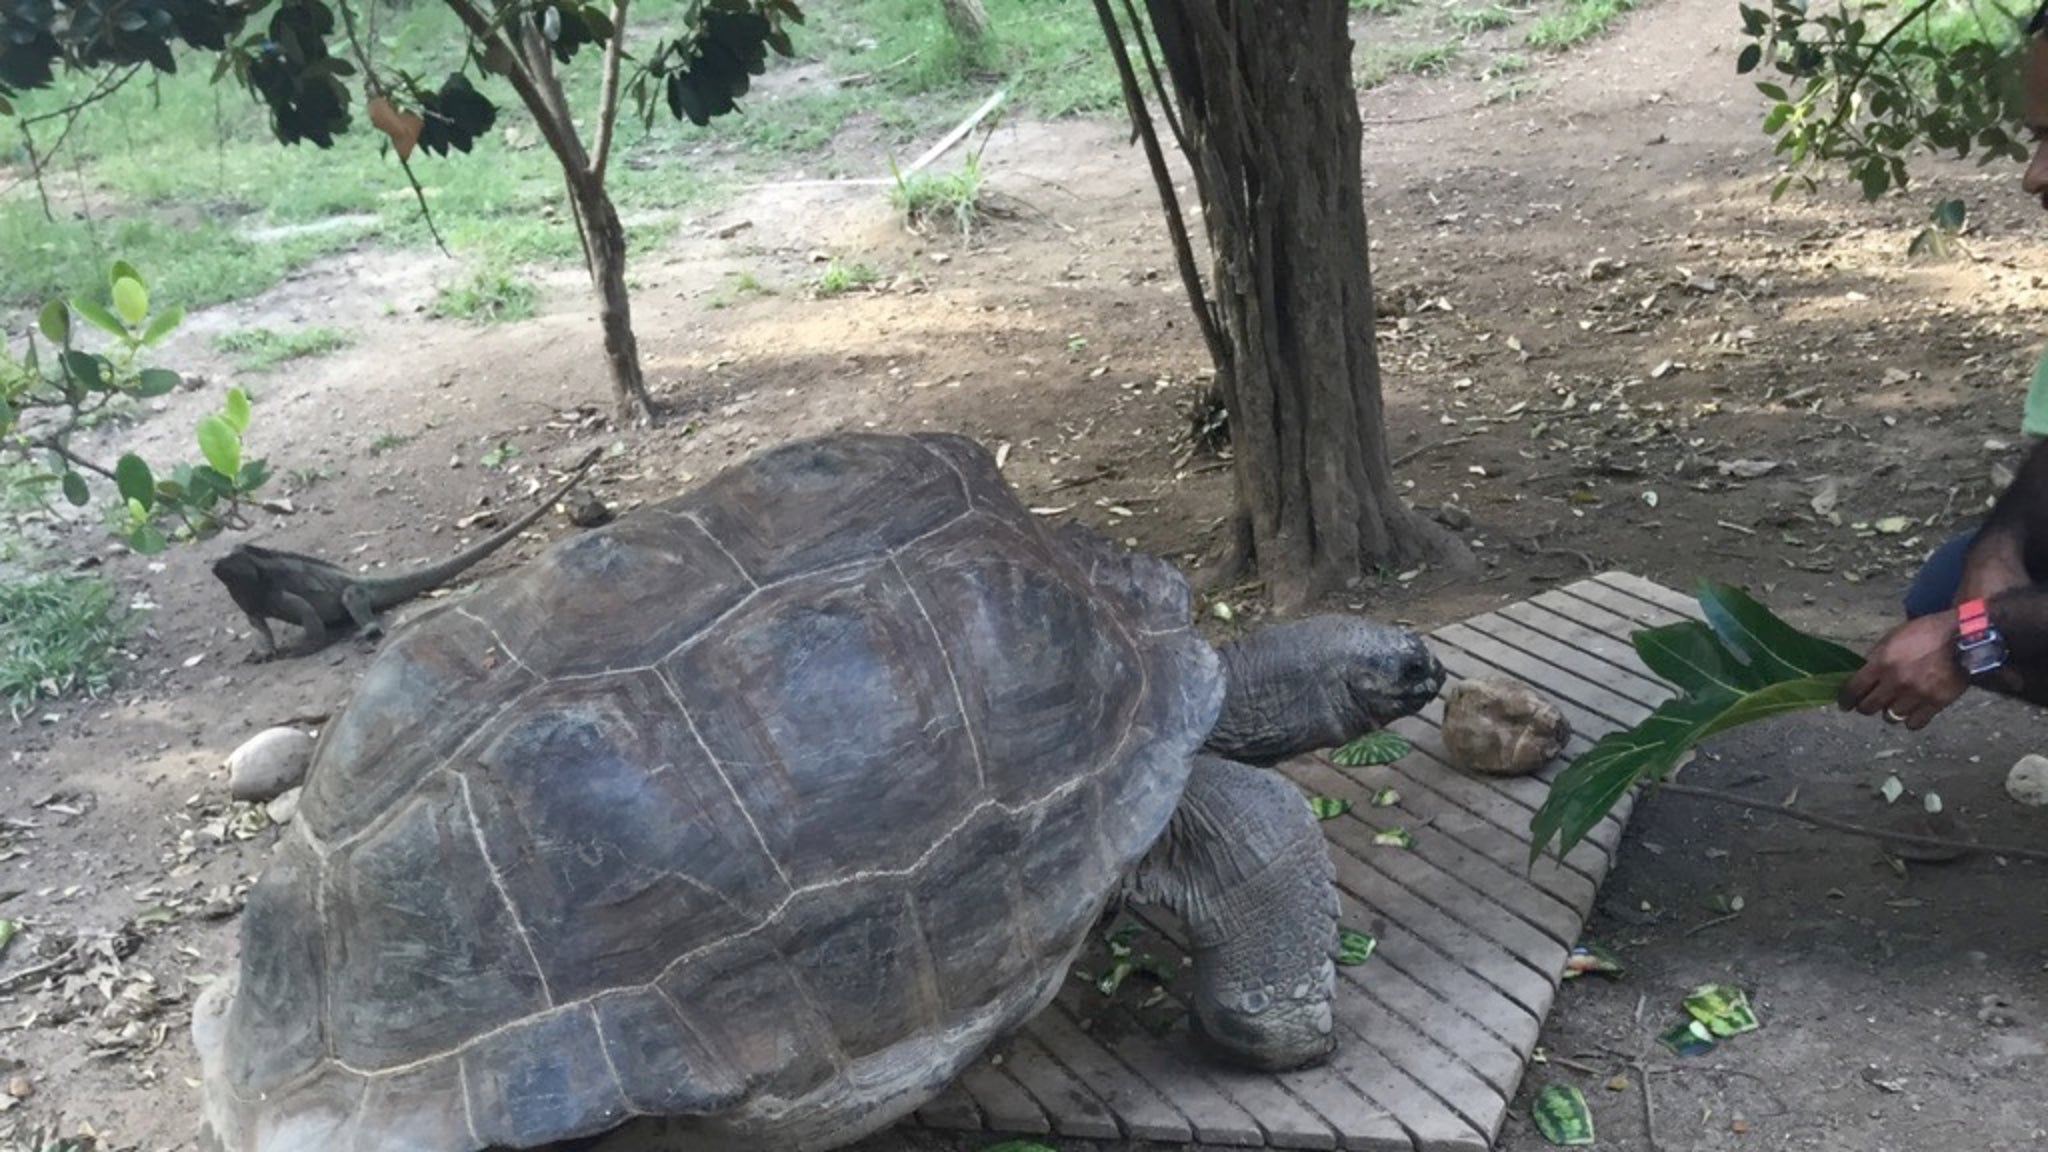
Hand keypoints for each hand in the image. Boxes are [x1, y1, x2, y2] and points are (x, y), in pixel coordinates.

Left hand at [1837, 614, 1967, 729]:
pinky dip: (1910, 720)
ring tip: (1894, 704)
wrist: (1964, 638)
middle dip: (1865, 706)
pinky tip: (1912, 711)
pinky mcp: (1935, 704)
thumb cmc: (1928, 633)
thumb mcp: (1894, 637)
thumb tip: (1861, 673)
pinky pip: (1914, 724)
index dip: (1845, 700)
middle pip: (1868, 707)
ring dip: (1889, 712)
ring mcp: (1916, 695)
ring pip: (1890, 717)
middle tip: (1869, 703)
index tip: (1844, 704)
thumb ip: (1876, 657)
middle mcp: (1896, 682)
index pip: (1853, 689)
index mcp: (1882, 662)